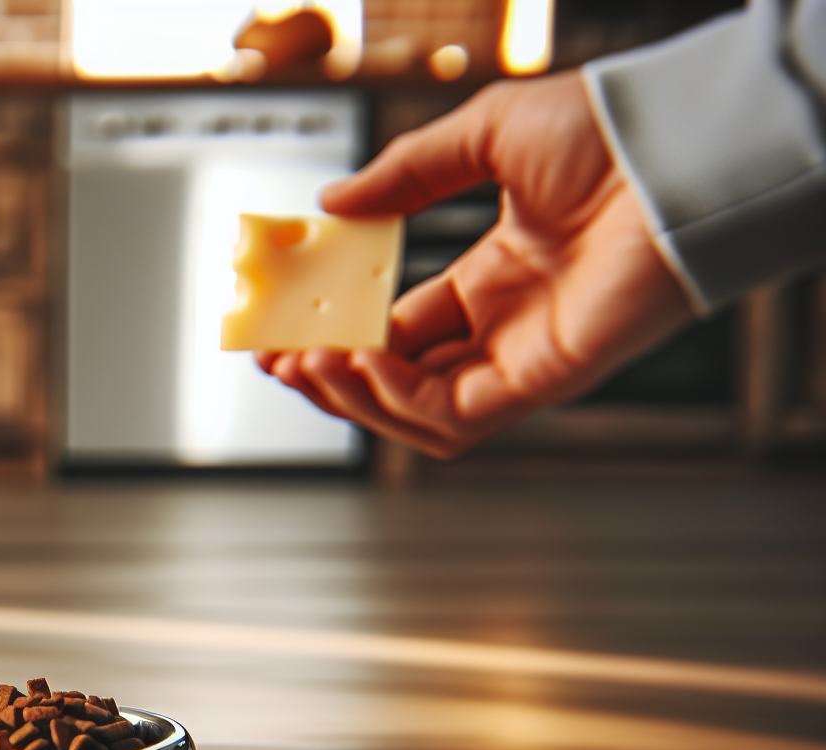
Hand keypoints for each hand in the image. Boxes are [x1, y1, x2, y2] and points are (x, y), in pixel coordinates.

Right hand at [258, 72, 693, 458]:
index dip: (340, 335)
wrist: (672, 151)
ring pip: (417, 414)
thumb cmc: (608, 135)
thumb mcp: (484, 134)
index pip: (402, 329)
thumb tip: (333, 203)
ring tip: (305, 360)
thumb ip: (407, 173)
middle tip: (275, 359)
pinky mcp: (544, 380)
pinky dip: (395, 399)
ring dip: (352, 396)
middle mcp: (510, 326)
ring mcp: (526, 357)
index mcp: (499, 277)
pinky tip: (360, 358)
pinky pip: (452, 416)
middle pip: (399, 380)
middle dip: (328, 377)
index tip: (287, 328)